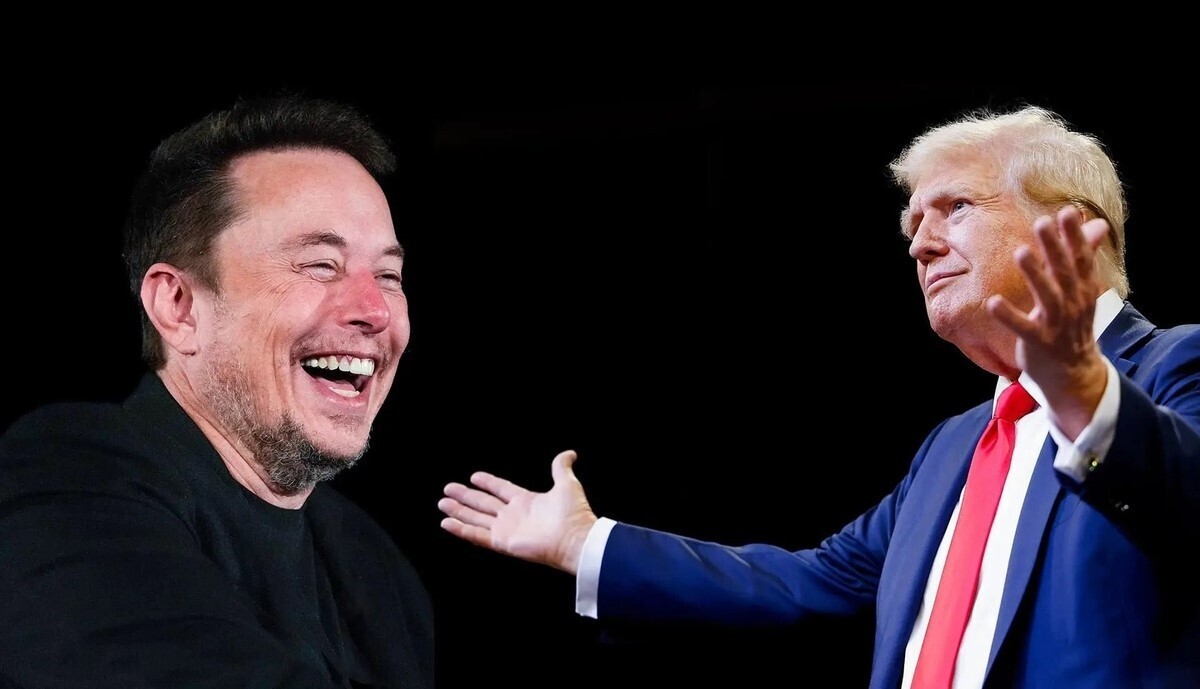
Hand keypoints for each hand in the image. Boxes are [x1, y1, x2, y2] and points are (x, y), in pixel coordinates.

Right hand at [438, 450, 597, 573]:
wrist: (575, 539)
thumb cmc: (574, 514)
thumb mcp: (567, 484)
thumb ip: (561, 467)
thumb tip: (570, 453)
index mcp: (526, 501)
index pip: (501, 489)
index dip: (488, 482)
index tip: (474, 476)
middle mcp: (513, 516)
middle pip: (484, 503)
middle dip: (465, 496)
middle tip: (448, 489)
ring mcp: (506, 530)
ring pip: (476, 518)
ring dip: (459, 511)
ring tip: (442, 503)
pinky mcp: (502, 542)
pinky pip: (477, 535)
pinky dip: (461, 529)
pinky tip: (446, 522)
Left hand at [987, 205, 1110, 438]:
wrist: (1073, 375)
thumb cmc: (1072, 325)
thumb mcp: (1082, 292)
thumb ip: (1082, 258)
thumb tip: (1095, 224)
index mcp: (1083, 291)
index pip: (1082, 260)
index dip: (1075, 238)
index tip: (1067, 213)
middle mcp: (1073, 305)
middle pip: (1065, 273)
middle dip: (1055, 248)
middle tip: (1042, 222)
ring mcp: (1057, 325)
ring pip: (1047, 297)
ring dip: (1035, 275)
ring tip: (1021, 252)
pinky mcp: (1038, 343)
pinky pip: (1022, 328)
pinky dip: (1009, 316)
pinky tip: (992, 303)